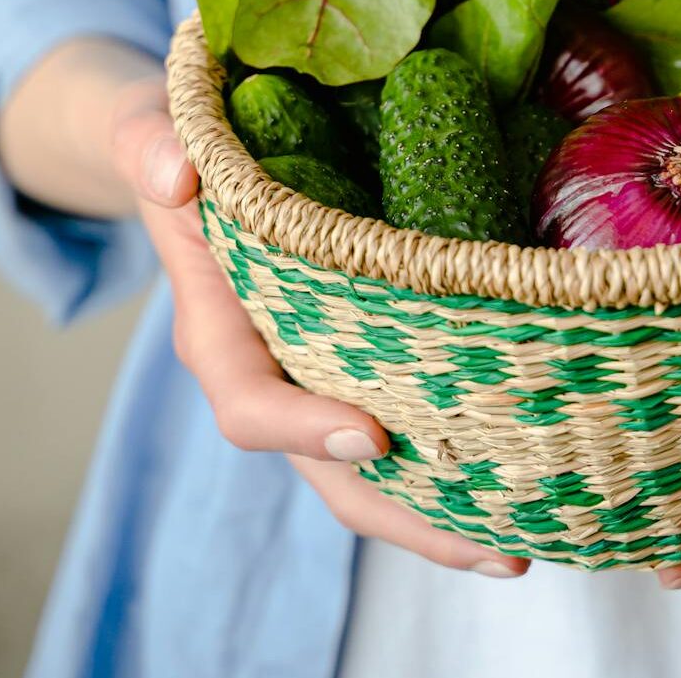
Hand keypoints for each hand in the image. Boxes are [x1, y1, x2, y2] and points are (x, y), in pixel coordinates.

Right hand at [109, 74, 528, 578]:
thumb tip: (178, 173)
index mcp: (220, 332)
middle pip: (332, 471)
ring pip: (378, 468)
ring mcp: (323, 377)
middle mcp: (275, 373)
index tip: (369, 435)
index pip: (249, 402)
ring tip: (527, 534)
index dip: (301, 427)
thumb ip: (154, 148)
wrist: (197, 162)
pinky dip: (455, 457)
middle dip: (409, 516)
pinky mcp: (367, 360)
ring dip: (446, 509)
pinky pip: (408, 418)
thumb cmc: (186, 150)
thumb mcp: (153, 135)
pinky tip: (524, 472)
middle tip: (499, 546)